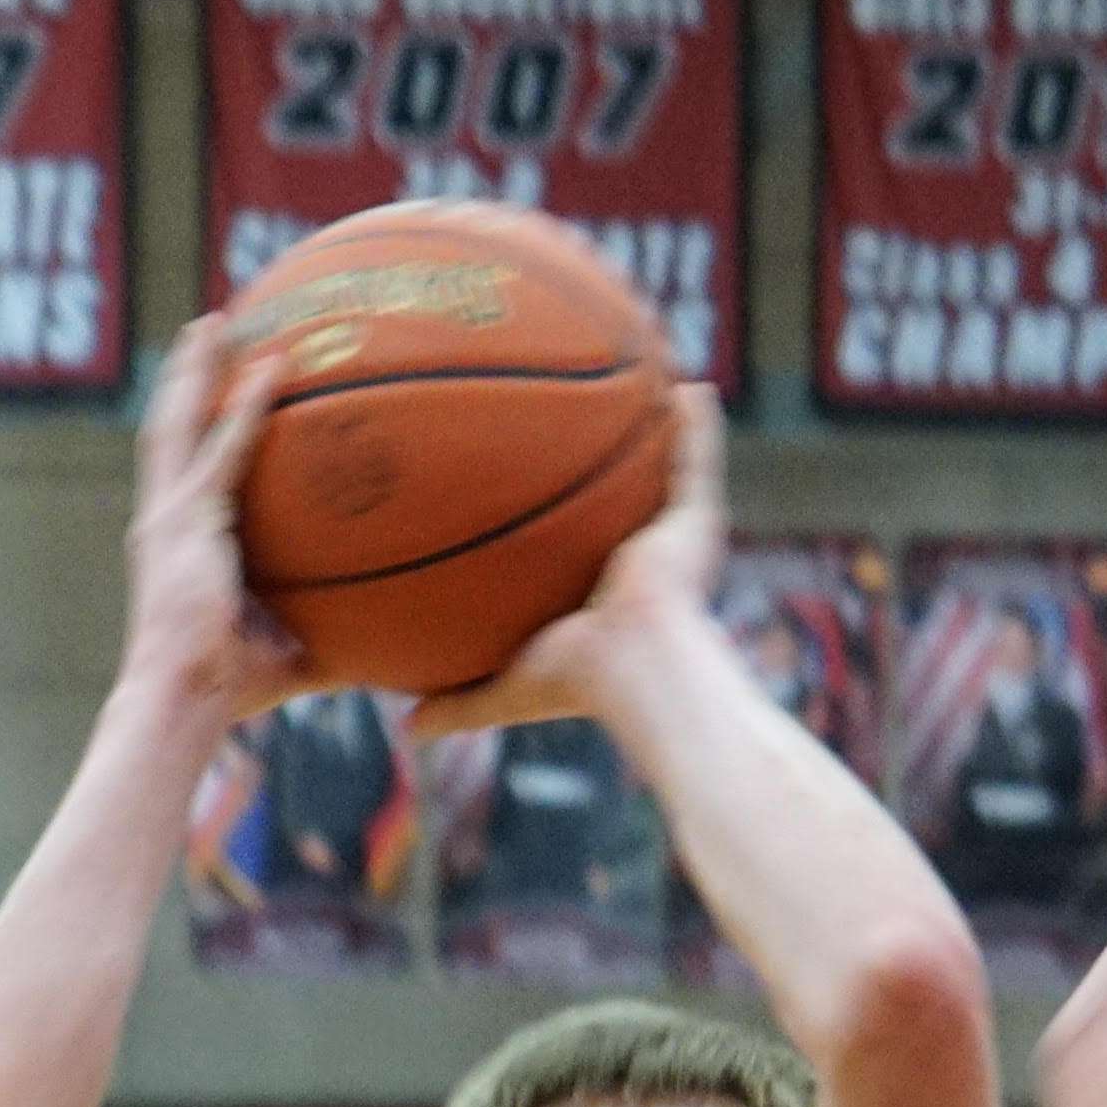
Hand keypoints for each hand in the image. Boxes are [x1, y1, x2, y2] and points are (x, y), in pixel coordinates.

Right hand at [120, 310, 319, 734]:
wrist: (181, 702)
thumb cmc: (228, 693)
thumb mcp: (291, 652)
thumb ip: (334, 632)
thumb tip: (398, 639)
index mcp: (178, 543)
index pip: (185, 467)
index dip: (196, 422)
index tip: (215, 382)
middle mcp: (163, 520)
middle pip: (169, 429)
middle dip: (185, 377)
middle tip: (208, 327)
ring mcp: (169, 517)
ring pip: (178, 424)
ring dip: (197, 370)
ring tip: (216, 320)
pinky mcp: (185, 522)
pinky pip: (224, 450)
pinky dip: (247, 406)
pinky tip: (272, 367)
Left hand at [406, 383, 728, 742]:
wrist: (635, 669)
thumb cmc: (575, 681)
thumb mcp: (503, 688)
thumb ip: (459, 703)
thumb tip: (405, 731)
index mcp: (600, 591)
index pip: (576, 545)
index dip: (558, 514)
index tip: (524, 477)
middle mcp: (640, 559)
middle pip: (620, 498)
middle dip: (604, 459)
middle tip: (571, 412)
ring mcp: (674, 538)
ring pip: (668, 471)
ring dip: (657, 427)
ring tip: (643, 375)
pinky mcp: (700, 521)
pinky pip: (702, 461)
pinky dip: (701, 426)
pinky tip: (695, 385)